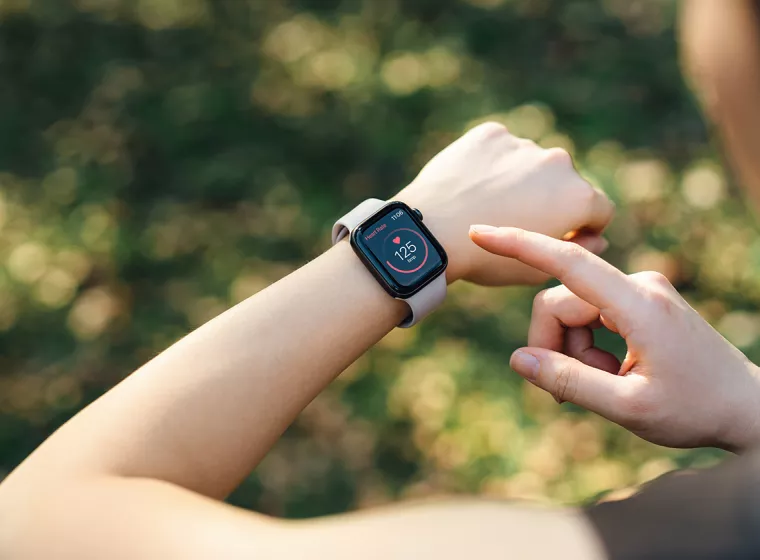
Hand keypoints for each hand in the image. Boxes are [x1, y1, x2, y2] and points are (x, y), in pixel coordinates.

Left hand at [394, 122, 613, 284]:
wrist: (430, 232)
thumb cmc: (484, 259)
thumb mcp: (535, 271)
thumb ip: (576, 251)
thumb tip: (596, 235)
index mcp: (579, 197)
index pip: (599, 209)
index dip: (583, 227)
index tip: (560, 236)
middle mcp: (559, 162)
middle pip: (564, 182)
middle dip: (550, 198)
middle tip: (515, 219)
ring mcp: (524, 144)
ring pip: (530, 163)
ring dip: (519, 179)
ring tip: (487, 204)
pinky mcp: (492, 133)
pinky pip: (500, 148)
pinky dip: (491, 163)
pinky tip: (471, 186)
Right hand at [470, 226, 759, 452]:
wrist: (748, 408)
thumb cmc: (696, 410)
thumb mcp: (627, 408)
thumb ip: (569, 382)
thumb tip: (518, 359)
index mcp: (639, 304)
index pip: (567, 263)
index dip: (519, 245)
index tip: (479, 232)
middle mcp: (639, 285)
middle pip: (560, 303)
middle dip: (554, 346)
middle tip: (572, 393)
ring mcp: (641, 290)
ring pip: (573, 312)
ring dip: (574, 352)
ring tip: (607, 385)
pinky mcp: (641, 300)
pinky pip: (591, 315)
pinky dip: (588, 347)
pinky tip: (613, 372)